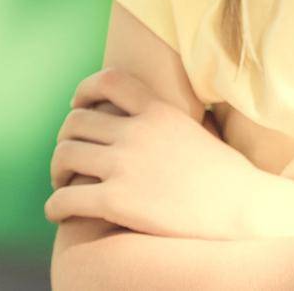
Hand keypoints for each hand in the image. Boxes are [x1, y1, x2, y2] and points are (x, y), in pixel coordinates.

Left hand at [44, 67, 253, 239]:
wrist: (240, 207)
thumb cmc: (224, 174)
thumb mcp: (197, 128)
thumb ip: (167, 120)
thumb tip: (150, 119)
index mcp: (158, 110)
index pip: (108, 81)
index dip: (84, 91)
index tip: (78, 106)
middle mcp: (137, 131)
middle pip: (75, 122)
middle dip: (65, 139)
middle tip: (69, 158)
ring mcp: (125, 165)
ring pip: (64, 156)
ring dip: (56, 171)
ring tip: (63, 185)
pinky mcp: (116, 200)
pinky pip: (64, 198)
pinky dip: (53, 206)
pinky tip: (58, 214)